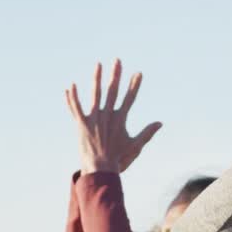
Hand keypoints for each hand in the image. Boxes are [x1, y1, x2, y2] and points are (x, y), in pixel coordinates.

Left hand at [64, 59, 162, 174]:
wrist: (101, 170)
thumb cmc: (119, 159)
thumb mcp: (136, 145)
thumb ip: (147, 132)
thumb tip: (160, 123)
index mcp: (120, 119)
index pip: (129, 98)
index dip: (134, 85)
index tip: (139, 73)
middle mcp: (107, 116)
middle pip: (113, 91)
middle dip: (116, 75)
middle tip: (118, 60)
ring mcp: (94, 119)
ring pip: (95, 94)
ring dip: (96, 79)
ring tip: (98, 65)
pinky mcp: (81, 125)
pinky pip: (76, 108)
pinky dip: (73, 97)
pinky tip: (70, 85)